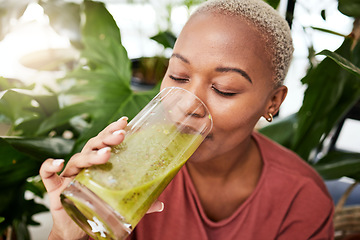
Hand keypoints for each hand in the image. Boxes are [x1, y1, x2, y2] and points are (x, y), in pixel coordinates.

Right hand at [40, 117, 163, 239]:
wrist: (77, 228)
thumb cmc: (98, 208)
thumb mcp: (120, 204)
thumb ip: (139, 203)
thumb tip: (161, 203)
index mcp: (98, 164)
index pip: (106, 142)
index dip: (113, 130)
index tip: (126, 121)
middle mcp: (84, 165)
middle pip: (93, 145)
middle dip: (106, 138)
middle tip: (121, 135)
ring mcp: (69, 175)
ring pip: (77, 158)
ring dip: (91, 155)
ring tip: (106, 154)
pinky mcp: (55, 189)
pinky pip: (48, 175)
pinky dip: (49, 166)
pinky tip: (59, 162)